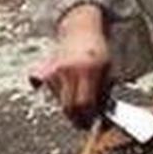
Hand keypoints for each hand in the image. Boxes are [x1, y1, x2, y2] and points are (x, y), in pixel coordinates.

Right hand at [29, 4, 110, 127]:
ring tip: (79, 96)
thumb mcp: (107, 69)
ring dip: (69, 105)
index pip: (85, 104)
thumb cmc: (98, 52)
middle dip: (77, 119)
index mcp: (89, 70)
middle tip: (84, 122)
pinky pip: (51, 92)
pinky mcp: (45, 71)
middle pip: (69, 107)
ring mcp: (56, 71)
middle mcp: (70, 70)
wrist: (81, 29)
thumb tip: (100, 116)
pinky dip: (58, 94)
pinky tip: (66, 86)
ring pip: (60, 101)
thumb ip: (102, 92)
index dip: (88, 118)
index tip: (92, 124)